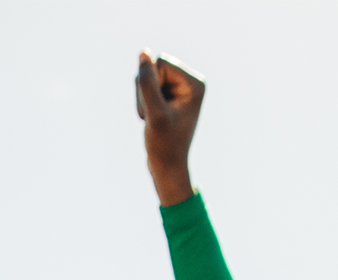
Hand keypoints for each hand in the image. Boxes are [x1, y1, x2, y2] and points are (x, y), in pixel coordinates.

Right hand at [135, 51, 203, 206]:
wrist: (168, 169)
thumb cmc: (164, 145)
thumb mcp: (154, 112)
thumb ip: (147, 82)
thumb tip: (143, 52)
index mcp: (195, 82)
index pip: (161, 63)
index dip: (149, 85)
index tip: (156, 110)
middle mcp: (191, 82)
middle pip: (155, 68)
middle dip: (146, 93)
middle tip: (153, 117)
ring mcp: (181, 89)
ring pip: (148, 78)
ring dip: (143, 100)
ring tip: (152, 120)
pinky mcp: (171, 97)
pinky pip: (148, 88)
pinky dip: (144, 105)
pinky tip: (152, 119)